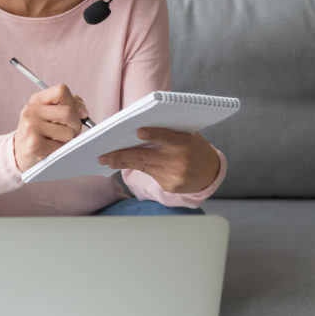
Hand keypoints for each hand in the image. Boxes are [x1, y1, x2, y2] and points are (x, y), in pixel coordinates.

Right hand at [13, 83, 90, 170]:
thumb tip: (82, 111)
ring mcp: (31, 129)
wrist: (19, 152)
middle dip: (76, 124)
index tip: (81, 113)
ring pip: (68, 132)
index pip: (61, 91)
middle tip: (70, 130)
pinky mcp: (35, 146)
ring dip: (68, 139)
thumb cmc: (40, 131)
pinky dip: (62, 150)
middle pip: (68, 113)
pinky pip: (62, 147)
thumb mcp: (49, 112)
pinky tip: (52, 149)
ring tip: (57, 140)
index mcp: (36, 100)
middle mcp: (31, 112)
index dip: (75, 103)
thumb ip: (68, 105)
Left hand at [98, 128, 219, 193]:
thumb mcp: (187, 135)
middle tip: (103, 156)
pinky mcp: (170, 186)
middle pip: (146, 157)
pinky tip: (126, 166)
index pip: (166, 137)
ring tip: (108, 160)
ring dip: (123, 163)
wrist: (210, 172)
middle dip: (122, 156)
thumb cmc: (194, 148)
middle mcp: (178, 160)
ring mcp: (174, 175)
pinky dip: (140, 169)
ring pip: (143, 167)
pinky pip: (151, 175)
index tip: (138, 131)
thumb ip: (168, 132)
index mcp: (184, 143)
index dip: (153, 134)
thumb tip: (138, 129)